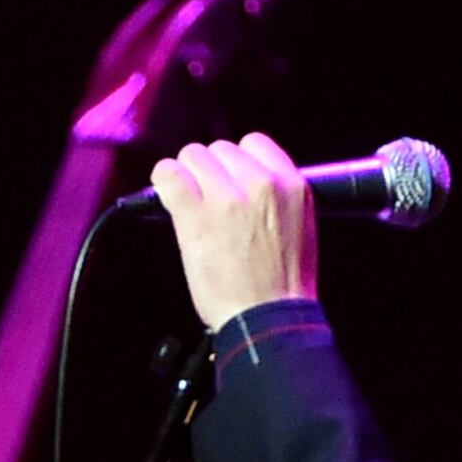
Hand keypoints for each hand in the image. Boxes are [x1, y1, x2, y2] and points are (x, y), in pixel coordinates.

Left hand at [148, 132, 318, 327]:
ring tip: (189, 199)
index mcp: (291, 184)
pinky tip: (166, 191)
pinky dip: (163, 179)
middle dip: (211, 171)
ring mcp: (226, 197)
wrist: (268, 318)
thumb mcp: (298, 225)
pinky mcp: (196, 215)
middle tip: (208, 199)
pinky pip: (169, 175)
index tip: (229, 179)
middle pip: (220, 148)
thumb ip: (275, 196)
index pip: (254, 143)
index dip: (236, 161)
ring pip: (193, 155)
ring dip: (187, 174)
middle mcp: (261, 183)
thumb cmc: (283, 284)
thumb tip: (245, 181)